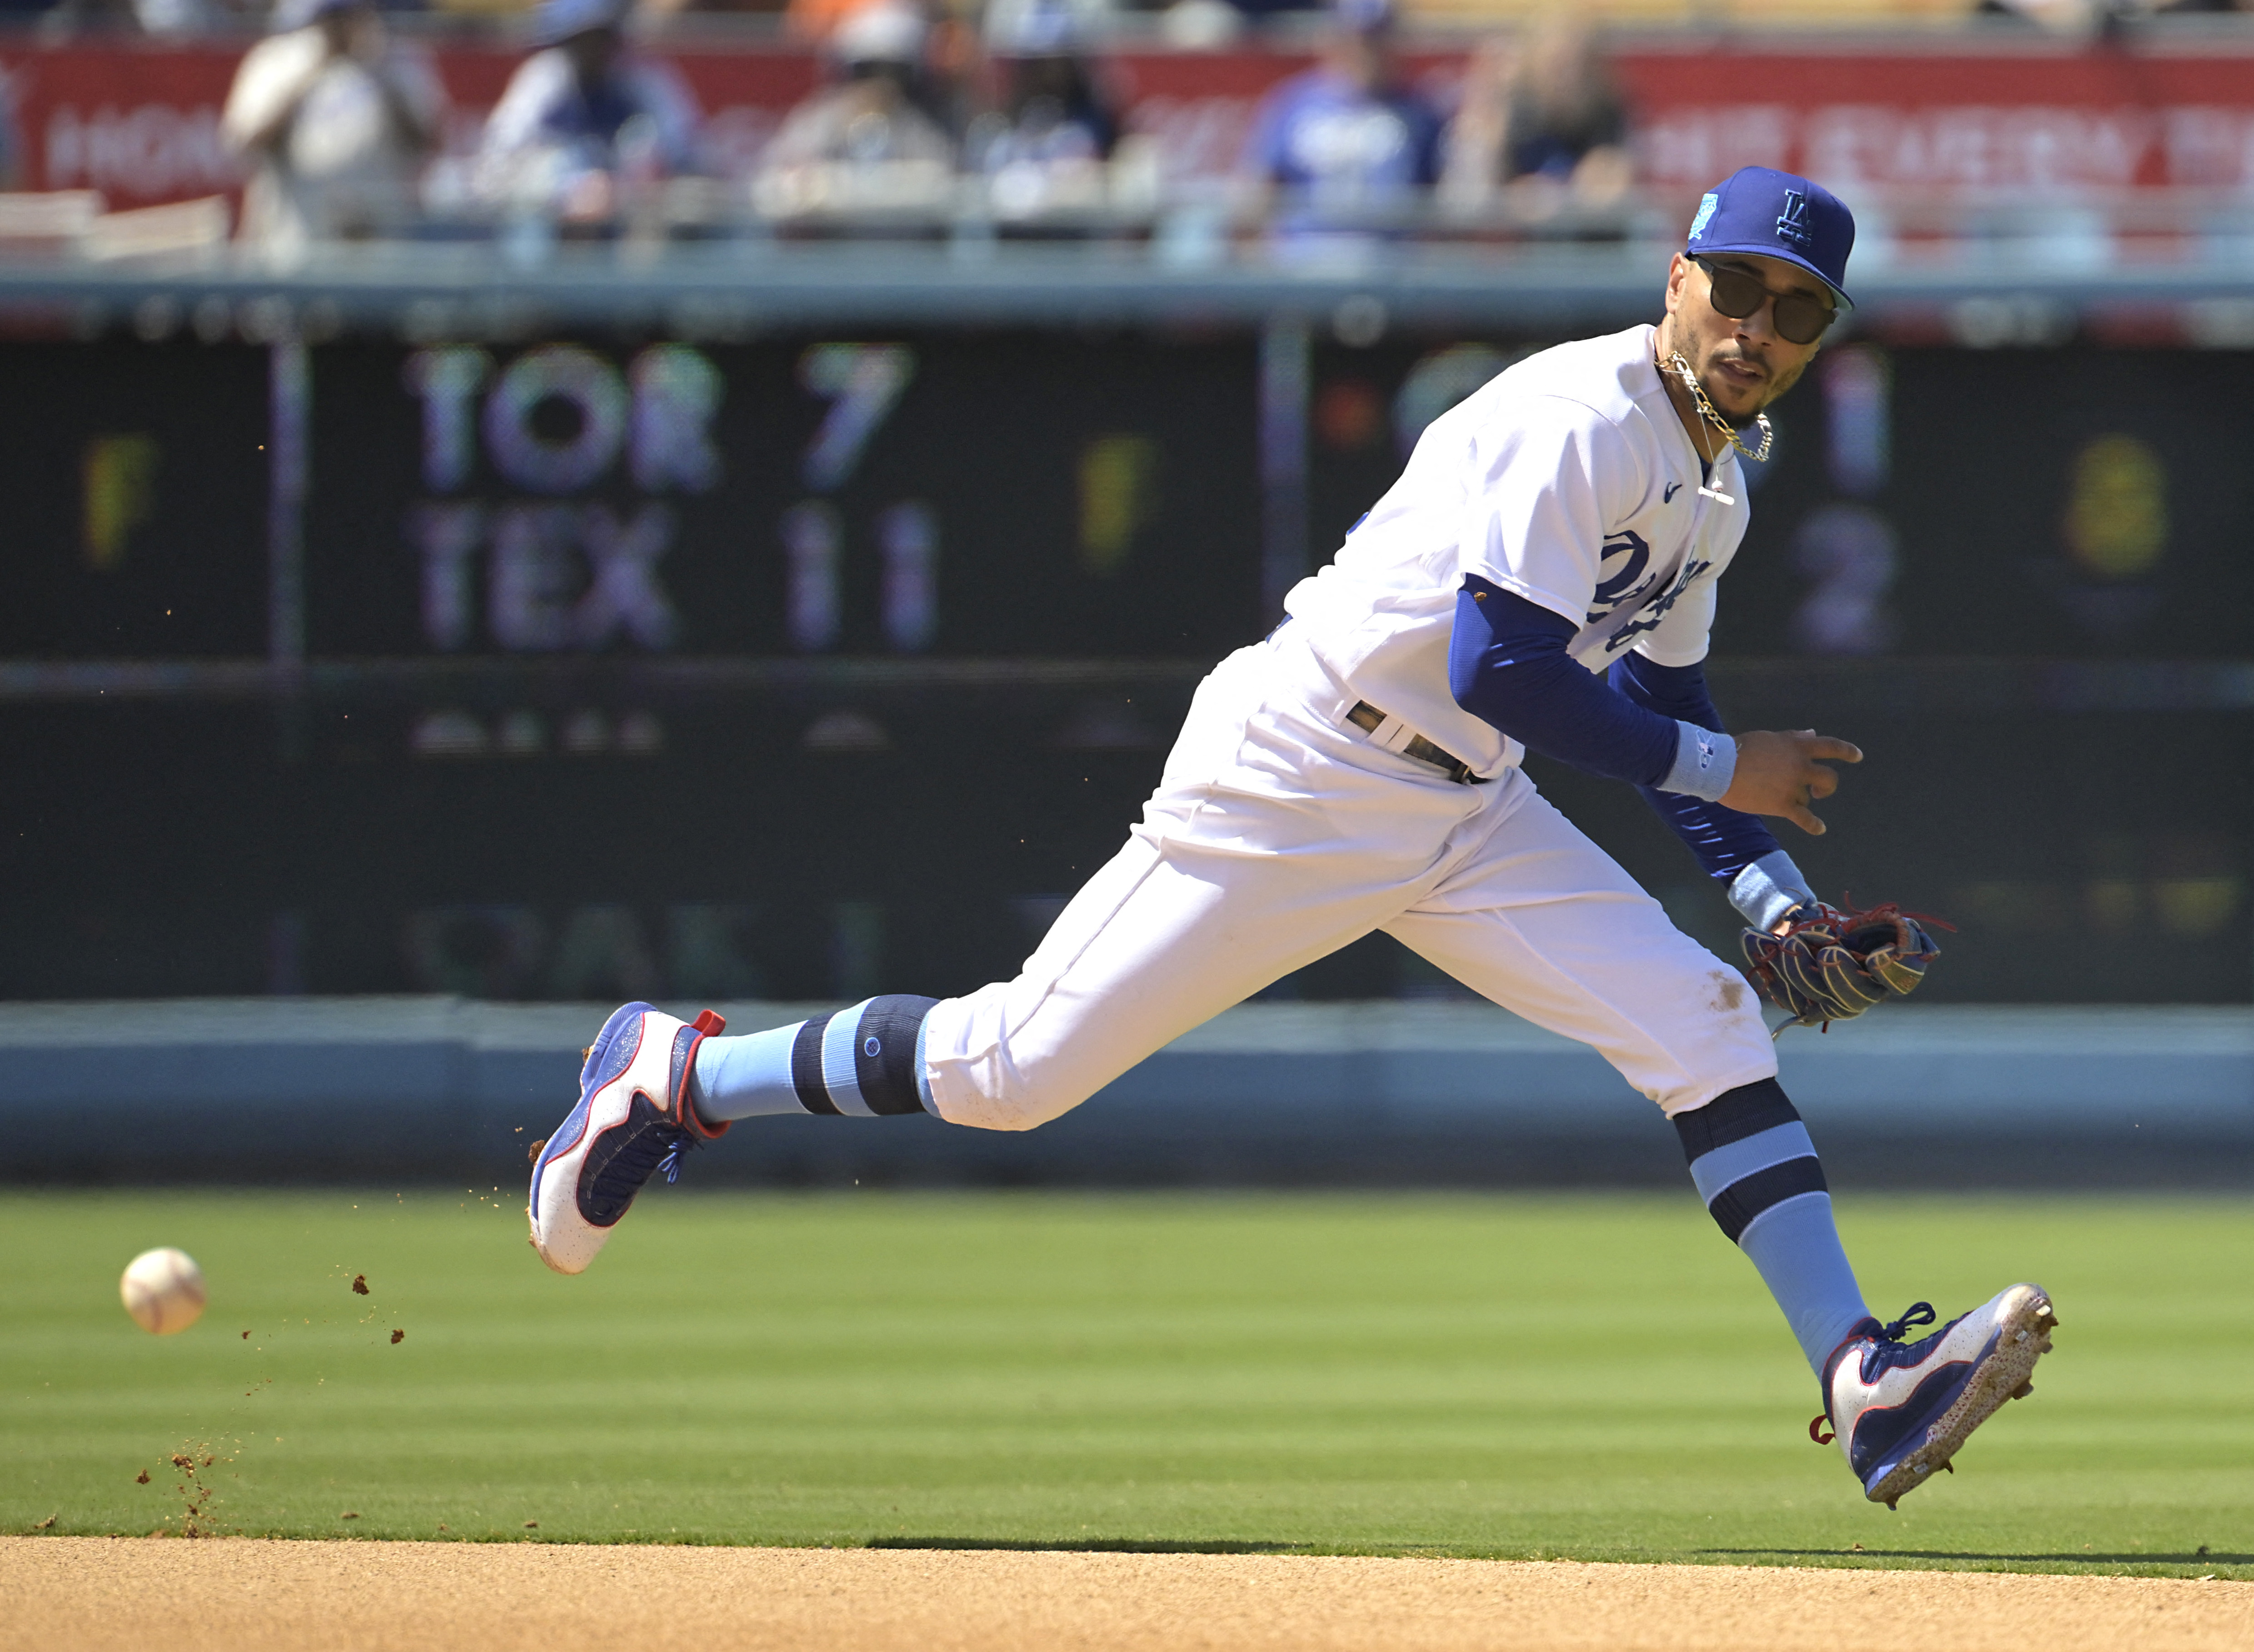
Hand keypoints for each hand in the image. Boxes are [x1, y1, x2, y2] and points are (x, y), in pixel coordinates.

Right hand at [1718, 729, 1861, 835]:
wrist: (1719, 767)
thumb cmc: (1739, 749)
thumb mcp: (1770, 738)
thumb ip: (1793, 737)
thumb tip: (1811, 733)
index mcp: (1797, 746)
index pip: (1830, 746)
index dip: (1846, 751)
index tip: (1857, 756)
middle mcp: (1799, 766)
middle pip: (1828, 777)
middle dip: (1826, 785)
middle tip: (1818, 790)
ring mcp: (1792, 786)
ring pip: (1809, 798)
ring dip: (1803, 800)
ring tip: (1791, 802)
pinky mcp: (1782, 805)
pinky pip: (1804, 818)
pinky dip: (1814, 825)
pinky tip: (1820, 828)